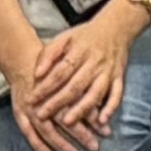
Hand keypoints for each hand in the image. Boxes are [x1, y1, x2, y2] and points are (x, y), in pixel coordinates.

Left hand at [14, 2, 137, 150]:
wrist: (116, 28)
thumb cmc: (85, 36)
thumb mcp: (65, 38)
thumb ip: (49, 54)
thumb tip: (36, 74)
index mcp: (80, 51)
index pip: (60, 71)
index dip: (45, 86)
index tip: (31, 99)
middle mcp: (94, 63)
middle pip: (75, 85)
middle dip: (58, 102)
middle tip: (41, 115)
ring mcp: (108, 72)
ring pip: (95, 93)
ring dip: (82, 109)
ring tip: (68, 122)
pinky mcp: (119, 78)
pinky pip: (117, 95)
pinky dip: (111, 108)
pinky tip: (102, 121)